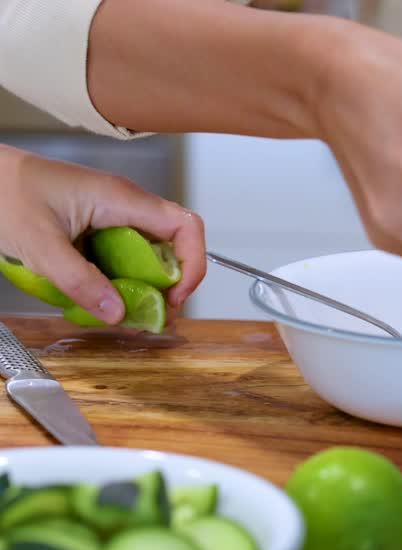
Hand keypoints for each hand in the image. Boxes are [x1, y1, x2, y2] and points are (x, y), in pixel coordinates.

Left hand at [0, 146, 205, 323]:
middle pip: (172, 246)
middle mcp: (125, 204)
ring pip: (149, 254)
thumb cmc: (3, 191)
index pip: (186, 226)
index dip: (192, 264)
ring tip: (127, 314)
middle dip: (168, 285)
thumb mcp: (40, 245)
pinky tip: (103, 298)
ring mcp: (112, 214)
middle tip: (150, 315)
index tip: (175, 296)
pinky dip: (121, 280)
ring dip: (144, 286)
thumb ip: (79, 282)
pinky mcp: (97, 225)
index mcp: (121, 199)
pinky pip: (124, 255)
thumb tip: (117, 314)